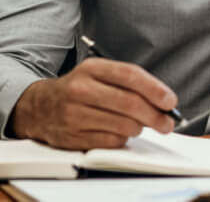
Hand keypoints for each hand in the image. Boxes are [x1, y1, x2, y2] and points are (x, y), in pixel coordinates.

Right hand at [9, 57, 177, 148]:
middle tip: (167, 123)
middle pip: (128, 103)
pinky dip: (122, 139)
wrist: (39, 106)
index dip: (154, 89)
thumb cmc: (80, 88)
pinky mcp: (71, 137)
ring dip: (139, 128)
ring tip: (141, 125)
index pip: (130, 75)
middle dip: (154, 115)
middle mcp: (81, 89)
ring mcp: (74, 114)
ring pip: (121, 125)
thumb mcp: (100, 74)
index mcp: (92, 68)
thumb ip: (129, 83)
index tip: (170, 101)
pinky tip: (122, 133)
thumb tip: (162, 101)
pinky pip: (109, 141)